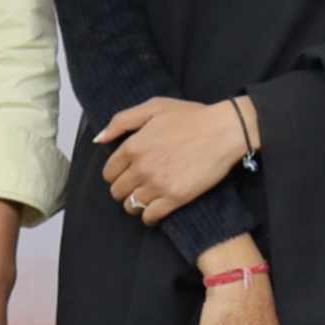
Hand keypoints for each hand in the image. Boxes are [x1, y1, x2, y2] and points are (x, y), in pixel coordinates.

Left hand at [97, 95, 250, 229]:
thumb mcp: (154, 107)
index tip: (126, 174)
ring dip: (135, 204)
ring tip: (146, 199)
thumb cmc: (193, 117)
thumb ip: (122, 120)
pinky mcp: (175, 198)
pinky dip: (149, 217)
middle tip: (136, 187)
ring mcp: (158, 184)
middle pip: (117, 191)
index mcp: (133, 146)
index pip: (109, 172)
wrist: (225, 131)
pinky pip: (150, 216)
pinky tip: (154, 212)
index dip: (116, 174)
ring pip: (131, 205)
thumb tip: (99, 138)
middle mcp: (141, 167)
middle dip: (124, 190)